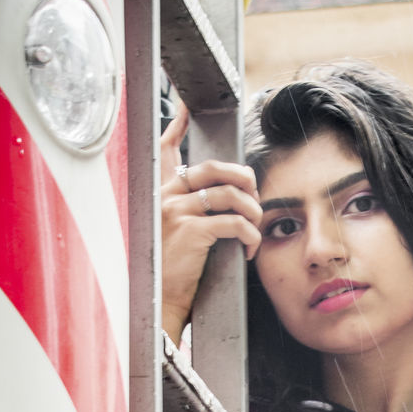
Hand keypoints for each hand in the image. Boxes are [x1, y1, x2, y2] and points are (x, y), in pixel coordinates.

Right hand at [160, 102, 261, 343]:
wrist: (157, 304)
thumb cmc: (169, 276)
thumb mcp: (172, 239)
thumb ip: (188, 215)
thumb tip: (221, 203)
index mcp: (160, 195)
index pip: (167, 149)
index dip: (176, 124)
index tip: (185, 107)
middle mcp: (165, 197)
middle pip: (214, 168)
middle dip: (243, 177)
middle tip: (255, 196)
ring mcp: (177, 212)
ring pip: (230, 194)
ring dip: (252, 211)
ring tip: (255, 230)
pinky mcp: (192, 232)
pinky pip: (235, 222)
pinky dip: (250, 235)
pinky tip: (249, 249)